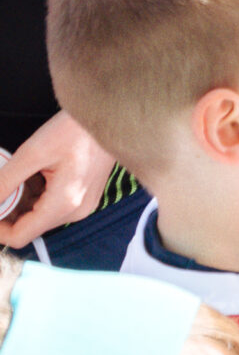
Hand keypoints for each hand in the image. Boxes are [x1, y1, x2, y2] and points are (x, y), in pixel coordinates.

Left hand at [0, 111, 115, 247]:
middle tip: (0, 189)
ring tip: (17, 178)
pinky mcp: (86, 197)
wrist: (111, 117)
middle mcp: (76, 211)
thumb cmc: (75, 130)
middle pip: (30, 227)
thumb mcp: (32, 153)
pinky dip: (37, 197)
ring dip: (22, 204)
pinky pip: (53, 208)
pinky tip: (34, 176)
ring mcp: (83, 205)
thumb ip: (5, 183)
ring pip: (41, 218)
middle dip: (8, 212)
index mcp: (64, 203)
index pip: (21, 236)